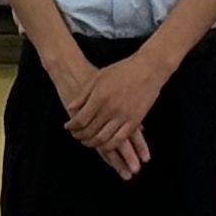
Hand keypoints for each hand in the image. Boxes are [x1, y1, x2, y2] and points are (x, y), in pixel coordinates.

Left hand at [66, 51, 169, 174]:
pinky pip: (119, 139)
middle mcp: (110, 109)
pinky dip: (109, 146)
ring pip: (103, 139)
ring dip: (92, 143)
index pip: (80, 120)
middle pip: (90, 131)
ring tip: (87, 141)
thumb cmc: (121, 71)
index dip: (72, 126)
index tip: (68, 126)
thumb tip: (70, 108)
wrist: (148, 70)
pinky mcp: (134, 121)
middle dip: (80, 135)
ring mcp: (123, 117)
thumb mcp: (98, 77)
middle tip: (76, 135)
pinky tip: (104, 144)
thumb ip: (83, 95)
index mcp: (99, 98)